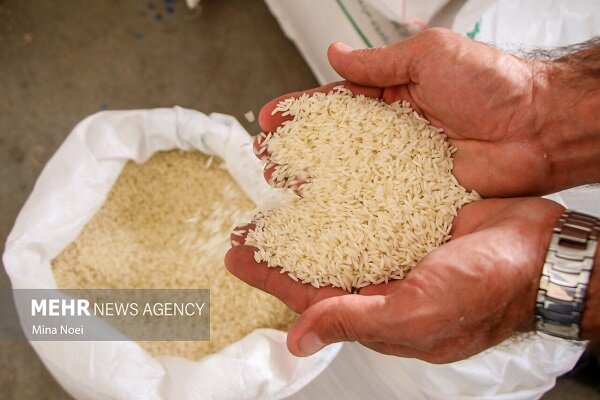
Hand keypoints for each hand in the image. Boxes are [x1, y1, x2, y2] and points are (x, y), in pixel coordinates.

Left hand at [226, 197, 563, 362]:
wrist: (545, 251)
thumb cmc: (493, 289)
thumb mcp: (418, 311)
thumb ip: (356, 320)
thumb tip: (301, 338)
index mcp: (381, 309)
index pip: (310, 295)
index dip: (270, 276)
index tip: (236, 256)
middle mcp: (386, 277)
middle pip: (319, 260)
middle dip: (280, 244)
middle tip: (246, 225)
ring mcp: (401, 244)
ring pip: (340, 227)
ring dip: (307, 212)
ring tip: (277, 191)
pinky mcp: (416, 214)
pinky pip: (370, 202)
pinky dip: (345, 190)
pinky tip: (327, 175)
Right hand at [257, 28, 599, 196]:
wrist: (540, 127)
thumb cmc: (493, 82)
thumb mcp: (430, 54)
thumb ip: (379, 62)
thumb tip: (336, 53)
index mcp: (393, 96)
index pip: (336, 103)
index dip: (302, 110)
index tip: (271, 117)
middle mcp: (393, 134)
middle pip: (335, 144)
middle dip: (299, 150)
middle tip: (268, 159)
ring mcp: (403, 168)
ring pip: (350, 176)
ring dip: (316, 182)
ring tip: (285, 188)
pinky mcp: (418, 196)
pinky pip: (380, 202)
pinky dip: (353, 209)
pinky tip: (328, 215)